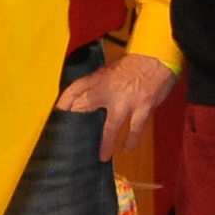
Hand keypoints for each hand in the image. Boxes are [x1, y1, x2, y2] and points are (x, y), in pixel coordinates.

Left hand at [58, 51, 175, 161]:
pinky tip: (128, 149)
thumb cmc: (134, 64)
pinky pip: (135, 128)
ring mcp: (125, 101)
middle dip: (77, 123)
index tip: (57, 114)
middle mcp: (108, 90)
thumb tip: (88, 100)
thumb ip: (100, 85)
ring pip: (111, 127)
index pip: (74, 89)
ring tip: (102, 157)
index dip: (64, 102)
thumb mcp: (111, 70)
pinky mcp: (142, 108)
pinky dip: (131, 140)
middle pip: (86, 108)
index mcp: (99, 78)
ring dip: (106, 143)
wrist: (156, 57)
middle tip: (72, 140)